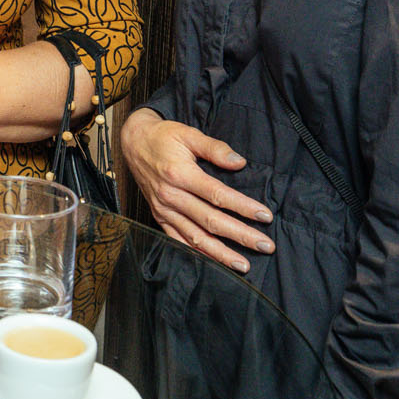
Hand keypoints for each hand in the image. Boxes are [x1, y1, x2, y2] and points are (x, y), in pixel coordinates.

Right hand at [120, 107, 272, 271]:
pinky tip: (212, 264)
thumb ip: (215, 148)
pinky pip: (178, 240)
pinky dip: (195, 254)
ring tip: (243, 265)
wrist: (133, 142)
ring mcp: (164, 209)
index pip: (217, 196)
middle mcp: (171, 196)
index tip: (265, 216)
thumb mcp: (189, 134)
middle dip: (240, 235)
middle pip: (211, 221)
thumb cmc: (163, 137)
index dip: (243, 207)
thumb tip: (239, 162)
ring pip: (195, 237)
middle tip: (265, 246)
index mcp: (180, 174)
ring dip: (221, 254)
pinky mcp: (159, 217)